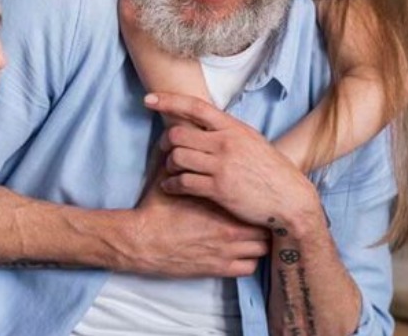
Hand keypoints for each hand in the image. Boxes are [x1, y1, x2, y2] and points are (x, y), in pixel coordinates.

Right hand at [120, 174, 268, 277]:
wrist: (142, 241)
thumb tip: (184, 138)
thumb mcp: (170, 180)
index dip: (256, 200)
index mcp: (220, 204)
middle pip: (265, 226)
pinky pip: (249, 268)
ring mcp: (226, 252)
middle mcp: (229, 230)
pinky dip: (249, 261)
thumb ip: (183, 163)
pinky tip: (240, 253)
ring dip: (258, 242)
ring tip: (250, 236)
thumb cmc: (155, 211)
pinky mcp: (218, 269)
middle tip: (255, 216)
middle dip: (262, 221)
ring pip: (262, 249)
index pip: (255, 202)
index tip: (253, 198)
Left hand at [147, 93, 319, 228]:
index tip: (149, 99)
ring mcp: (221, 166)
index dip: (169, 101)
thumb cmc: (271, 170)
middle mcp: (226, 143)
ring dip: (168, 165)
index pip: (196, 107)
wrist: (291, 200)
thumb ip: (227, 132)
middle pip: (178, 134)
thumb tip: (203, 123)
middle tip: (164, 150)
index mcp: (234, 128)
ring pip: (177, 158)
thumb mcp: (252, 141)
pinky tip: (170, 186)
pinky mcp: (218, 189)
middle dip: (165, 143)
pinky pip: (182, 182)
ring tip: (170, 170)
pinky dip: (170, 184)